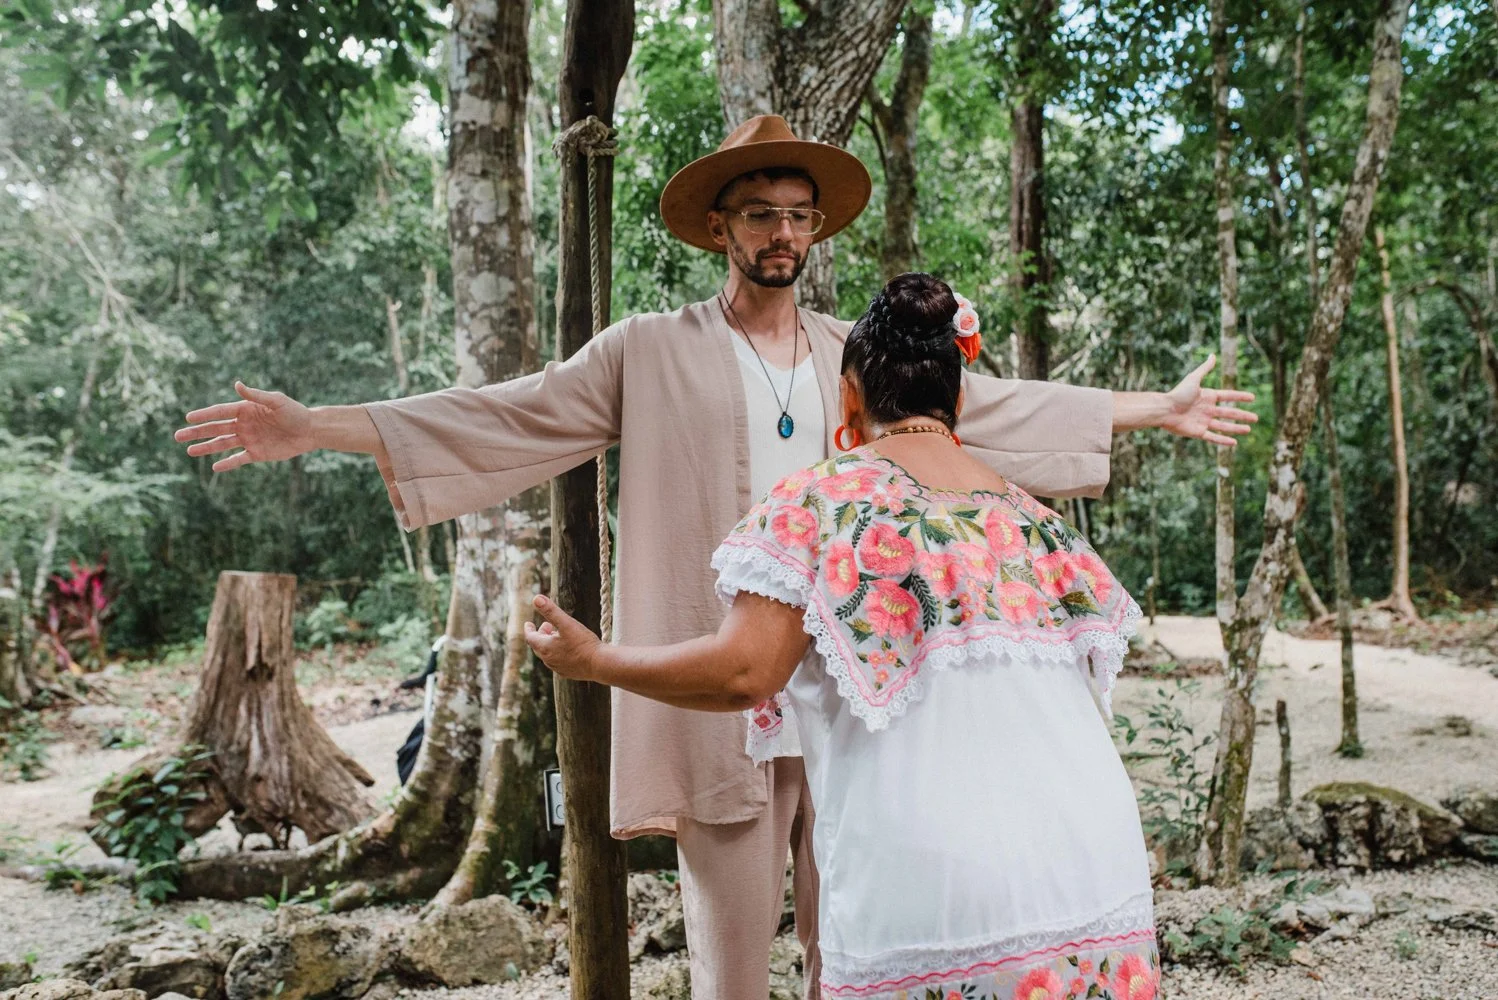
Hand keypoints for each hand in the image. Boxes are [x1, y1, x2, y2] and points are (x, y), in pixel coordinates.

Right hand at [174, 382, 312, 471]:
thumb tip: (236, 385)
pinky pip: (238, 459)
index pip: (220, 412)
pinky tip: (214, 467)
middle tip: (178, 436)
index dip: (204, 415)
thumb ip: (256, 395)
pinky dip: (227, 464)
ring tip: (189, 451)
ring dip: (206, 448)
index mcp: (246, 410)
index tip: (188, 418)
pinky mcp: (257, 454)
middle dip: (197, 432)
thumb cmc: (295, 412)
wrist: (311, 431)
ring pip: (222, 445)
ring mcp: (249, 440)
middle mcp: (244, 425)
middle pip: (216, 429)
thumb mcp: (276, 401)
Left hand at [524, 594, 603, 681]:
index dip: (529, 629)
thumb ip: (551, 611)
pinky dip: (557, 653)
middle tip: (547, 626)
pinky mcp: (568, 673)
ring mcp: (558, 668)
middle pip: (538, 646)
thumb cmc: (583, 643)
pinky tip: (567, 650)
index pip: (530, 638)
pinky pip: (557, 662)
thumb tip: (536, 598)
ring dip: (549, 644)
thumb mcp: (567, 623)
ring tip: (558, 636)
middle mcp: (548, 660)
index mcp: (545, 648)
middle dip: (541, 635)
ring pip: (548, 655)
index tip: (528, 623)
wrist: (600, 664)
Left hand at [1160, 354, 1257, 445]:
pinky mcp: (1198, 432)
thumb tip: (1213, 355)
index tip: (1252, 398)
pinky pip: (1213, 437)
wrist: (1164, 409)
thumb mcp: (1194, 379)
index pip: (1227, 396)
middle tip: (1255, 418)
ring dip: (1236, 428)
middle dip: (1242, 415)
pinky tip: (1234, 443)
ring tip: (1248, 430)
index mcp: (1207, 396)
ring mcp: (1203, 421)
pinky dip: (1223, 440)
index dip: (1239, 397)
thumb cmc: (1178, 394)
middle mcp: (1207, 409)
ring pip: (1224, 426)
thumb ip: (1205, 369)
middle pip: (1229, 413)